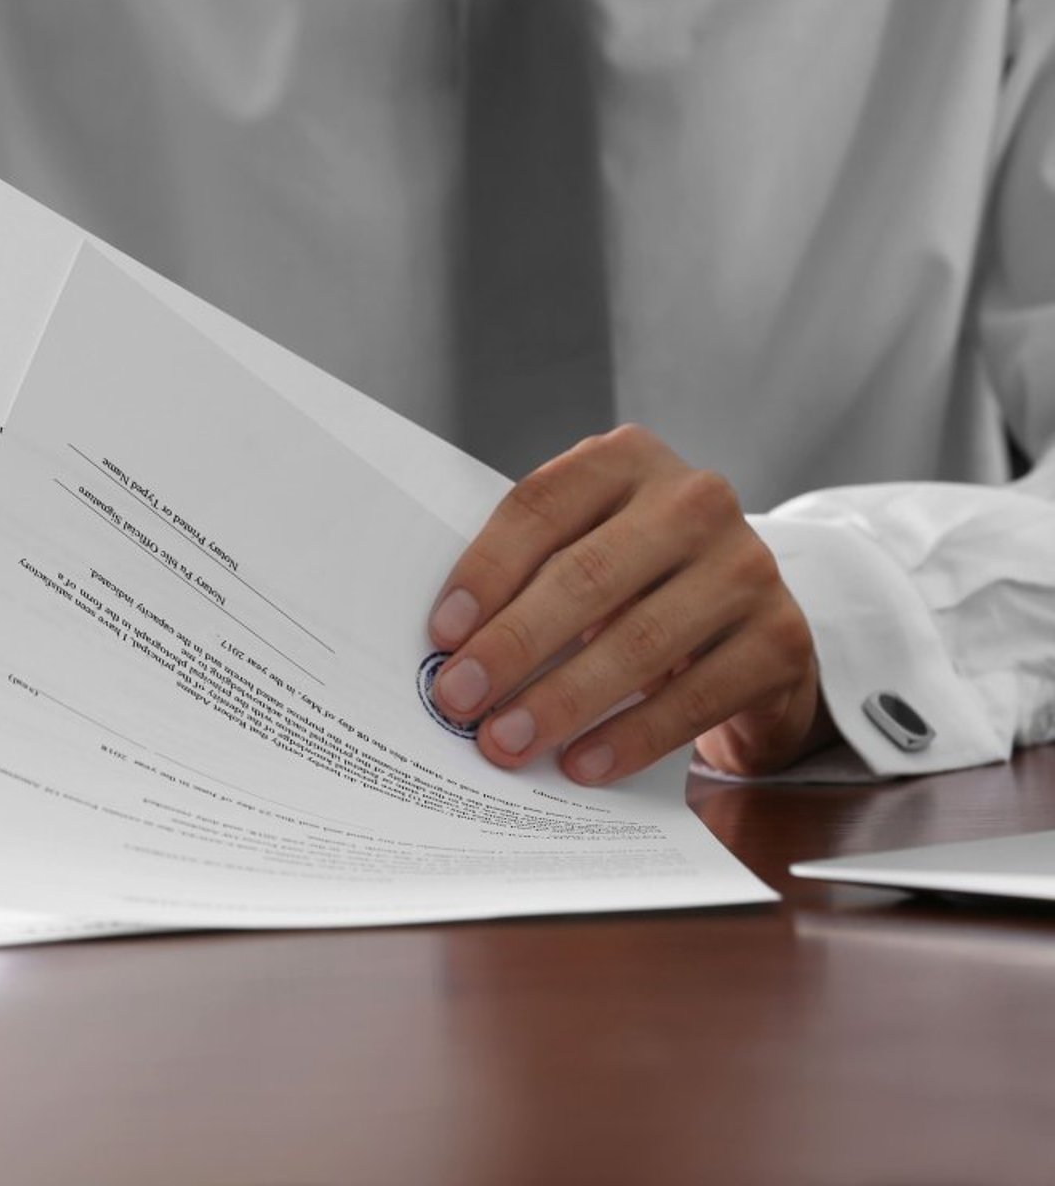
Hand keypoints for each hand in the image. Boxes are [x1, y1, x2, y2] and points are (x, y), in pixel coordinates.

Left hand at [425, 425, 832, 784]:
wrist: (743, 625)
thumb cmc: (633, 583)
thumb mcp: (584, 552)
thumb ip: (528, 576)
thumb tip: (449, 652)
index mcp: (626, 459)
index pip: (540, 507)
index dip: (486, 572)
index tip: (441, 635)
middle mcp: (694, 499)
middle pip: (585, 576)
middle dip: (513, 646)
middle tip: (458, 700)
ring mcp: (747, 566)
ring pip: (639, 640)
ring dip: (562, 700)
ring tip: (507, 742)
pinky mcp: (781, 637)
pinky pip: (695, 695)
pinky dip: (631, 735)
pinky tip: (582, 764)